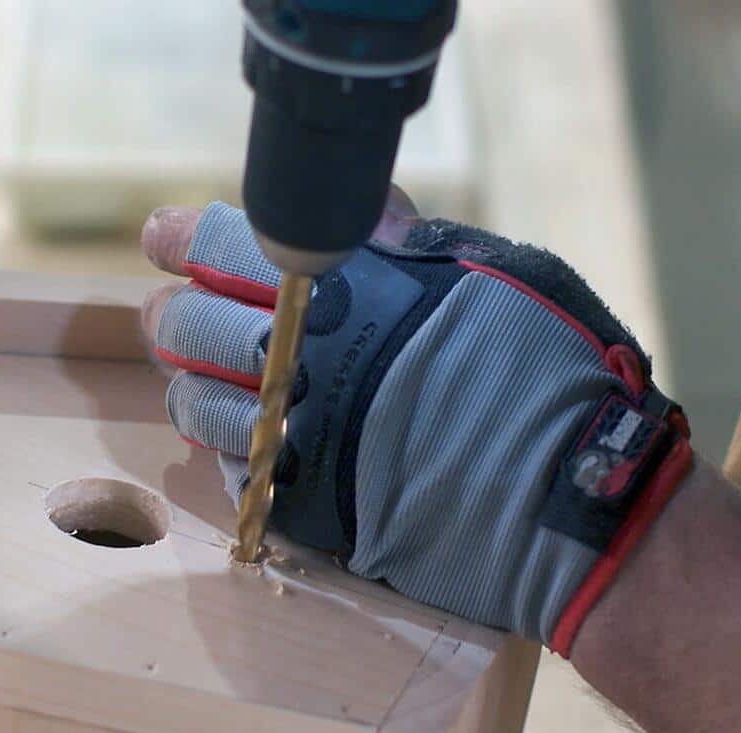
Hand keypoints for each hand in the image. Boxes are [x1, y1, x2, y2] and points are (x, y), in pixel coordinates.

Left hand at [140, 196, 691, 652]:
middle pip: (192, 328)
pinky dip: (232, 456)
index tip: (166, 242)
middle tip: (171, 317)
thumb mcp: (499, 274)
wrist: (574, 499)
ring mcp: (299, 440)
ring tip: (206, 386)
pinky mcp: (304, 510)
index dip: (186, 240)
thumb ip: (418, 244)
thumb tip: (368, 215)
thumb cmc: (555, 372)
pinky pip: (236, 479)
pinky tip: (255, 445)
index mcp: (347, 288)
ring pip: (199, 410)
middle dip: (174, 317)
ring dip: (192, 391)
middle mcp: (307, 359)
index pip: (227, 246)